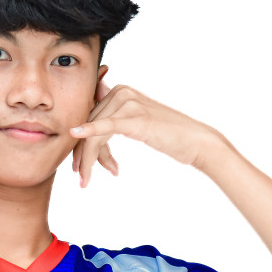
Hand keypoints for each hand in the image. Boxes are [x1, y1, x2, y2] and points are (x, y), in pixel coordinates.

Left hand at [69, 83, 224, 187]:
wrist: (195, 141)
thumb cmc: (168, 135)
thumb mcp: (136, 123)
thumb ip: (113, 119)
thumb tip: (83, 126)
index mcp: (120, 91)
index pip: (90, 117)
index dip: (82, 143)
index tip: (78, 165)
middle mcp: (122, 92)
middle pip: (89, 126)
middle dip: (85, 155)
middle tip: (82, 177)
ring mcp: (129, 103)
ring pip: (94, 133)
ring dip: (88, 160)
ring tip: (86, 180)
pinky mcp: (136, 118)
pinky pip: (106, 126)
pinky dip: (89, 133)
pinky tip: (75, 136)